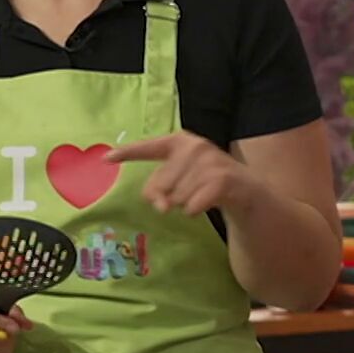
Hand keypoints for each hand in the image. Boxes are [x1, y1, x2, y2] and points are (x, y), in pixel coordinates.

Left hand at [108, 133, 258, 215]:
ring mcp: (210, 161)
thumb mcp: (181, 181)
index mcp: (180, 142)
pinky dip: (196, 210)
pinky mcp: (222, 179)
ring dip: (186, 204)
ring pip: (176, 198)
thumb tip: (159, 205)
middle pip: (160, 185)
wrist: (247, 192)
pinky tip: (206, 204)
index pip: (148, 147)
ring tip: (201, 196)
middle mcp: (195, 146)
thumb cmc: (208, 183)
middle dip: (169, 196)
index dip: (126, 153)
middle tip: (187, 193)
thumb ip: (160, 188)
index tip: (105, 159)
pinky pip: (192, 206)